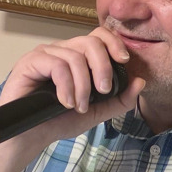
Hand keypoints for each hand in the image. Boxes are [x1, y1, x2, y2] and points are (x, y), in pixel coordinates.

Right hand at [0, 27, 143, 140]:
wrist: (31, 136)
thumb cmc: (58, 120)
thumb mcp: (97, 112)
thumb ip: (120, 99)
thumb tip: (140, 81)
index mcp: (78, 56)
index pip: (99, 35)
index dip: (114, 43)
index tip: (124, 61)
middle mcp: (62, 50)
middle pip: (91, 41)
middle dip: (103, 66)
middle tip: (103, 91)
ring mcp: (45, 53)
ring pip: (75, 56)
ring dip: (83, 86)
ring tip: (79, 107)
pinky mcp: (30, 61)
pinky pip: (57, 64)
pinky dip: (67, 86)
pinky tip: (66, 103)